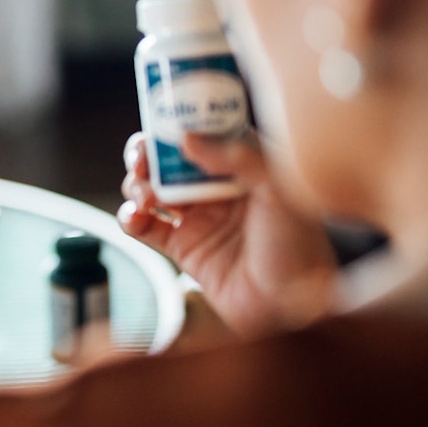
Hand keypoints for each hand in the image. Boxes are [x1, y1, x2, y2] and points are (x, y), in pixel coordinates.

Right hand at [119, 130, 338, 337]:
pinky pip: (144, 225)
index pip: (204, 130)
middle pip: (168, 158)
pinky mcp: (181, 247)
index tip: (160, 118)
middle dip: (147, 153)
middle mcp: (217, 187)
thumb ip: (237, 156)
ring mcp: (197, 217)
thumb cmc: (298, 247)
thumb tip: (186, 138)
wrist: (290, 309)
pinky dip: (130, 217)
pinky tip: (135, 216)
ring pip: (151, 187)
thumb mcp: (278, 190)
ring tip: (145, 197)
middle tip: (141, 159)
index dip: (179, 121)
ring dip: (137, 184)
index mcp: (244, 165)